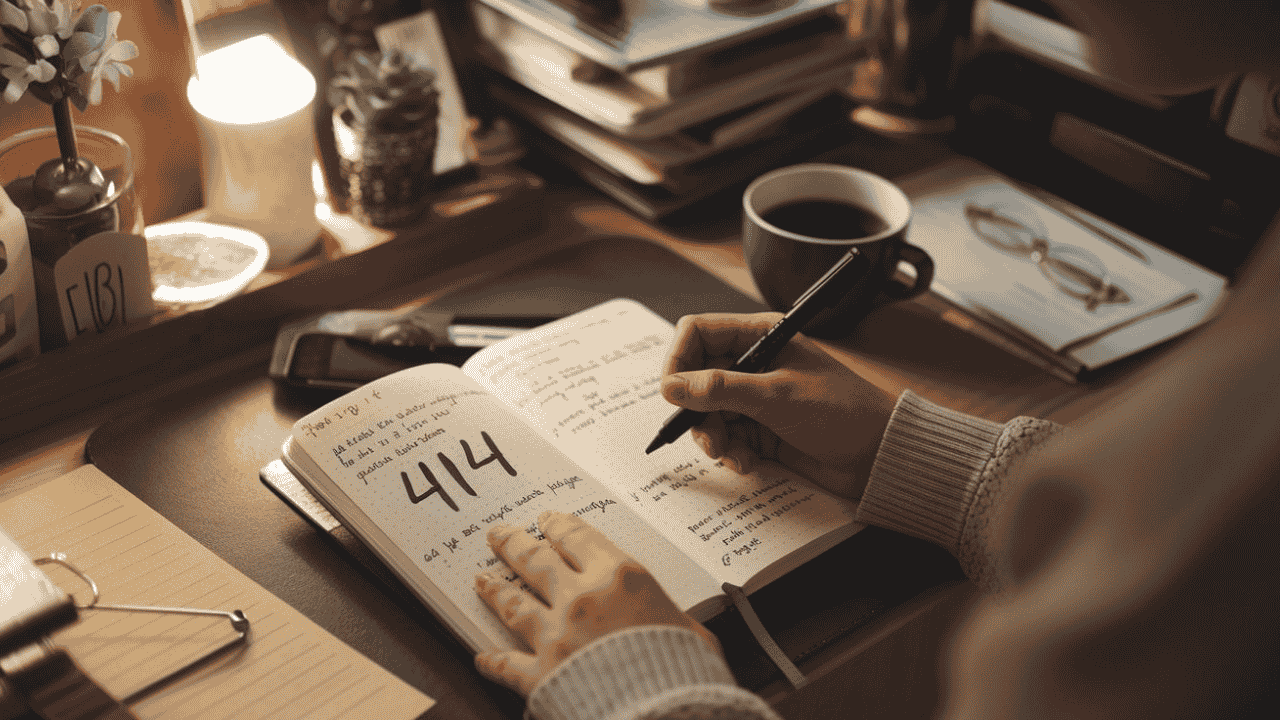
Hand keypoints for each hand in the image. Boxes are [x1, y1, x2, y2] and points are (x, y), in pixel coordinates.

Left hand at [474, 511, 720, 696]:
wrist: (663, 715)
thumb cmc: (685, 674)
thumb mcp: (694, 632)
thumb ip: (673, 618)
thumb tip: (677, 623)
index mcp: (621, 578)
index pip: (579, 538)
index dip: (558, 526)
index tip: (547, 520)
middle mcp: (582, 599)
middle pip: (536, 560)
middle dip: (514, 543)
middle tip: (499, 534)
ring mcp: (556, 635)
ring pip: (514, 602)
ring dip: (494, 589)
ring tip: (481, 580)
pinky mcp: (540, 675)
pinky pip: (506, 664)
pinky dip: (491, 660)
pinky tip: (481, 656)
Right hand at [662, 312, 895, 498]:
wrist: (880, 456)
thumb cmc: (844, 412)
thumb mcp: (778, 396)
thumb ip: (721, 390)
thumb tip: (672, 387)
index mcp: (760, 336)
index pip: (699, 333)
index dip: (678, 360)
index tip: (671, 392)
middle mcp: (755, 363)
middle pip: (698, 378)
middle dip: (695, 409)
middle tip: (705, 434)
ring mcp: (757, 398)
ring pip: (709, 412)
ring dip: (712, 436)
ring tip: (730, 453)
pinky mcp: (762, 429)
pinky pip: (727, 438)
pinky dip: (731, 452)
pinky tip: (748, 462)